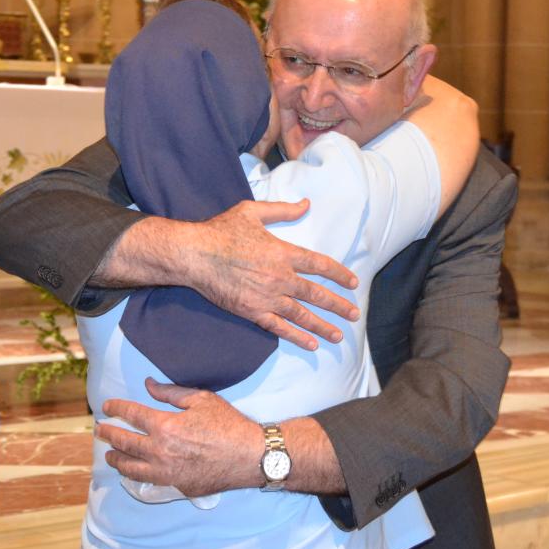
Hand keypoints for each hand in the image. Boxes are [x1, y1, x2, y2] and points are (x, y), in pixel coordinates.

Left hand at [98, 379, 261, 495]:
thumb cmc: (228, 424)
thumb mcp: (201, 399)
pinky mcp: (176, 486)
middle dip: (108, 434)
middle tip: (100, 430)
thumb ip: (171, 393)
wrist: (249, 457)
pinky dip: (136, 475)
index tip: (106, 407)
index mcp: (164, 426)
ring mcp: (166, 473)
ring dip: (117, 459)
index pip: (131, 415)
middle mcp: (159, 452)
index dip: (115, 409)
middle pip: (124, 443)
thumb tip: (149, 385)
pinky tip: (134, 471)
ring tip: (110, 455)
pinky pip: (149, 480)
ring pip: (131, 468)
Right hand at [185, 199, 358, 349]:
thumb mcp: (252, 211)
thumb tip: (306, 204)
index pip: (320, 265)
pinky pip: (280, 328)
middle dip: (339, 306)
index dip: (340, 275)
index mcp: (283, 253)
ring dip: (324, 326)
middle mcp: (280, 277)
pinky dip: (297, 337)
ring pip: (302, 315)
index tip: (353, 283)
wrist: (194, 255)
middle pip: (317, 294)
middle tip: (354, 314)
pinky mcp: (252, 311)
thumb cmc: (221, 230)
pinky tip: (312, 344)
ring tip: (339, 335)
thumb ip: (282, 210)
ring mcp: (267, 297)